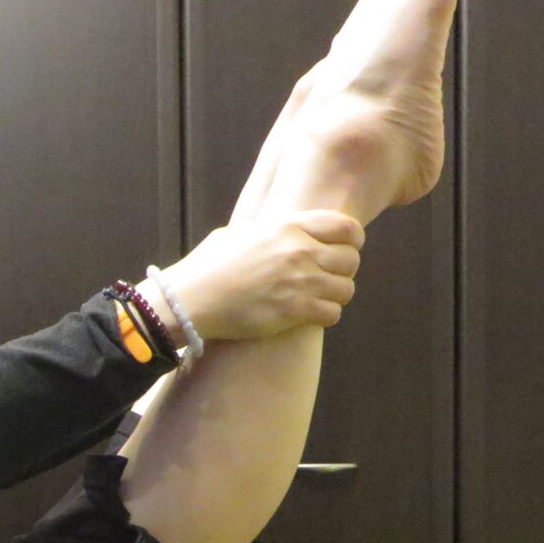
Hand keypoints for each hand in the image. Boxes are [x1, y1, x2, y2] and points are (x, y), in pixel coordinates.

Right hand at [158, 210, 363, 341]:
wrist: (191, 299)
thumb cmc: (208, 266)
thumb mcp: (240, 232)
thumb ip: (269, 229)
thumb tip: (277, 228)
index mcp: (289, 226)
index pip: (345, 227)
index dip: (352, 239)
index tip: (344, 248)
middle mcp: (299, 251)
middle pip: (351, 259)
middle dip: (344, 270)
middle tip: (329, 277)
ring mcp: (299, 282)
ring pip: (346, 288)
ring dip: (335, 295)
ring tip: (319, 298)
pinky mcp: (294, 311)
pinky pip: (333, 313)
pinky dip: (325, 315)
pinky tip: (310, 315)